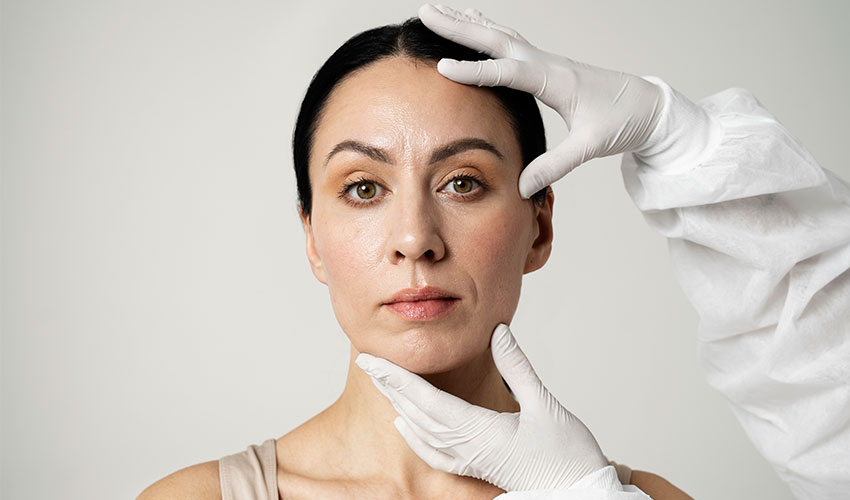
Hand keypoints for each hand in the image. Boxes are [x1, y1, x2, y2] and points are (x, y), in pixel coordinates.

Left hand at [355, 323, 608, 490]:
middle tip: (368, 362)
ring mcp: (470, 460)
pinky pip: (434, 452)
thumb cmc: (567, 455)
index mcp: (479, 430)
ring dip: (399, 405)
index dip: (396, 377)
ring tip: (383, 384)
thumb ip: (517, 367)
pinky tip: (406, 426)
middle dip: (390, 386)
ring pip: (422, 431)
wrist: (579, 495)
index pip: (425, 398)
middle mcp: (467, 447)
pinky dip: (414, 436)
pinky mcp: (476, 467)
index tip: (372, 360)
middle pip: (416, 413)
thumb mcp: (545, 404)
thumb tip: (499, 331)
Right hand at [418, 4, 665, 197]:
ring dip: (468, 23)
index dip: (476, 70)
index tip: (443, 67)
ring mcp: (546, 61)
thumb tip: (521, 187)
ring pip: (501, 34)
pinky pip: (510, 42)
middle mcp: (548, 63)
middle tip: (426, 13)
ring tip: (438, 12)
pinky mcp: (547, 65)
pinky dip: (487, 31)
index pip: (508, 71)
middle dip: (459, 27)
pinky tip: (475, 26)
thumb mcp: (591, 147)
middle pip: (497, 38)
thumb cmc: (623, 122)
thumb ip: (555, 166)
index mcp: (556, 80)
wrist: (648, 106)